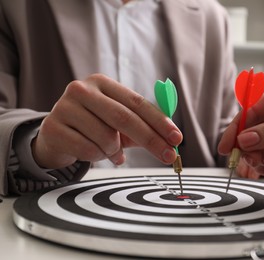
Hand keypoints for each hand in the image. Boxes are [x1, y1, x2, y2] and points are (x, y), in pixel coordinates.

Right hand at [32, 74, 181, 168]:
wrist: (56, 136)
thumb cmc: (93, 127)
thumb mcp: (117, 123)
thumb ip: (142, 126)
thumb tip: (171, 140)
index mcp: (102, 83)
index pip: (137, 102)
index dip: (160, 121)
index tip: (177, 138)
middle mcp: (82, 90)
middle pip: (125, 118)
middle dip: (151, 140)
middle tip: (168, 156)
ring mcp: (64, 107)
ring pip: (106, 138)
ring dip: (115, 151)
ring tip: (110, 151)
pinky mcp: (52, 128)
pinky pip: (88, 150)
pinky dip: (98, 157)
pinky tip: (92, 153)